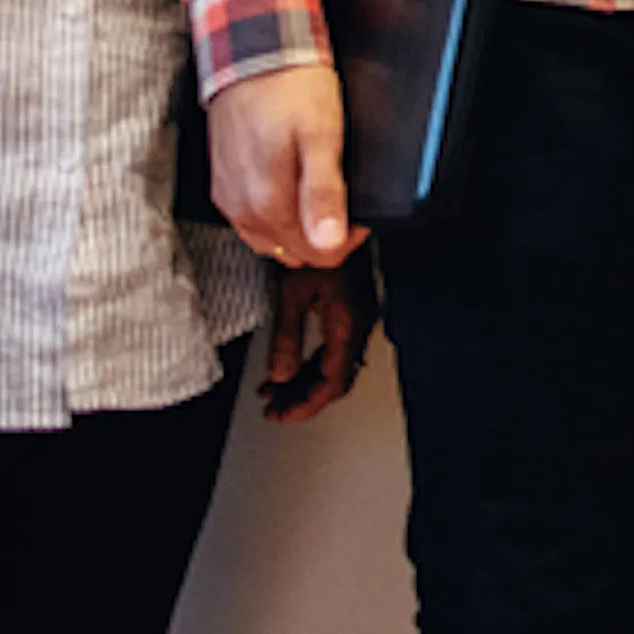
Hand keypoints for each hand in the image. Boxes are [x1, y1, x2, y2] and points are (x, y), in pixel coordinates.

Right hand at [210, 60, 360, 267]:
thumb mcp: (322, 137)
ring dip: (302, 229)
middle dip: (328, 236)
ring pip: (274, 240)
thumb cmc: (291, 90)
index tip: (364, 214)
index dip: (349, 240)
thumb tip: (331, 242)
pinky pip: (253, 221)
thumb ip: (324, 193)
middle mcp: (244, 211)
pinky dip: (277, 216)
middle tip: (348, 200)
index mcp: (269, 205)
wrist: (252, 55)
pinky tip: (292, 190)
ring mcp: (231, 200)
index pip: (318, 255)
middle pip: (296, 251)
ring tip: (325, 194)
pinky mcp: (223, 186)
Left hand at [259, 255, 377, 419]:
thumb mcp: (292, 293)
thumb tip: (280, 376)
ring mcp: (358, 317)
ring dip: (306, 383)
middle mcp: (359, 323)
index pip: (332, 381)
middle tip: (274, 411)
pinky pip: (335, 349)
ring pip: (336, 366)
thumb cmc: (318, 248)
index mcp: (348, 323)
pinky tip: (292, 368)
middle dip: (303, 399)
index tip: (281, 415)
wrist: (342, 219)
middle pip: (336, 378)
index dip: (306, 404)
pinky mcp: (353, 310)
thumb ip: (287, 339)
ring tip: (276, 394)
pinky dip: (312, 365)